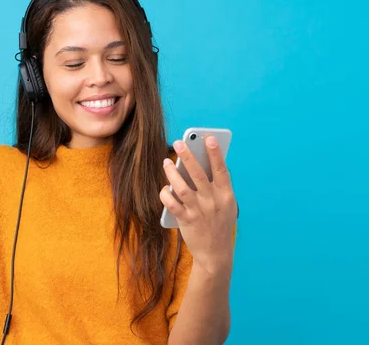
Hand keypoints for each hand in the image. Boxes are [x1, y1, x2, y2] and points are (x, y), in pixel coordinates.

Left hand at [159, 136, 237, 274]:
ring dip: (172, 173)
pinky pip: (171, 204)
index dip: (215, 153)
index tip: (208, 138)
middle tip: (179, 143)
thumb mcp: (227, 205)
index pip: (221, 170)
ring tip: (166, 162)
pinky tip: (164, 187)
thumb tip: (204, 164)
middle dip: (188, 157)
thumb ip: (218, 187)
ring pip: (181, 187)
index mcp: (226, 196)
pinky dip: (166, 194)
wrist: (216, 254)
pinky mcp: (186, 220)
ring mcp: (199, 211)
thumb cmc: (220, 224)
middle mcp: (213, 202)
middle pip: (198, 174)